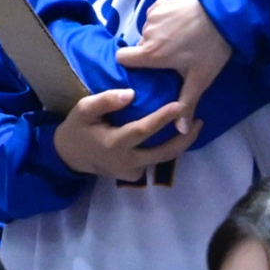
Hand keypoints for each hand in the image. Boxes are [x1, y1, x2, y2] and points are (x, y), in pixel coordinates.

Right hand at [51, 87, 193, 179]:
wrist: (69, 156)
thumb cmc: (77, 128)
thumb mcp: (83, 109)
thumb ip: (105, 101)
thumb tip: (131, 94)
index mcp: (114, 144)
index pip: (143, 130)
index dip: (163, 118)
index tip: (180, 105)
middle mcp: (126, 161)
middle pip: (164, 153)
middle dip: (184, 139)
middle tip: (200, 122)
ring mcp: (131, 172)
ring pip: (162, 159)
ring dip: (179, 144)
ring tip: (192, 127)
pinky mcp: (133, 175)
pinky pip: (155, 162)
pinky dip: (166, 150)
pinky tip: (172, 136)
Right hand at [115, 0, 233, 113]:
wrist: (227, 14)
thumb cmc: (212, 49)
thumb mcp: (200, 79)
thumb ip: (186, 103)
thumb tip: (178, 130)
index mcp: (151, 53)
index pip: (122, 58)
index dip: (130, 63)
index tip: (143, 67)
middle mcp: (146, 33)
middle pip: (138, 45)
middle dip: (151, 50)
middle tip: (172, 54)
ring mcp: (153, 15)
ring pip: (148, 30)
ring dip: (158, 35)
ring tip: (179, 37)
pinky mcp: (161, 2)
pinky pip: (154, 14)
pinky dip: (163, 20)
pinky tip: (180, 23)